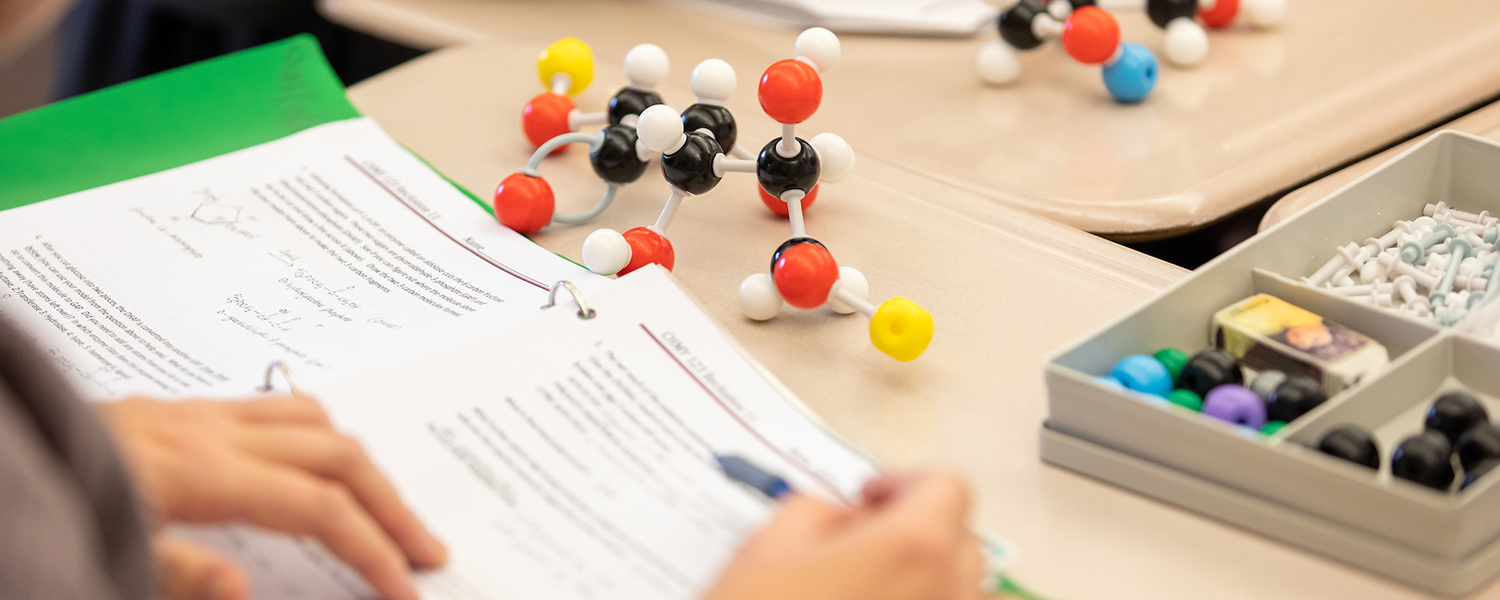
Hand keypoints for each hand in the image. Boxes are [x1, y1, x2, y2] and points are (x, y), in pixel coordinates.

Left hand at [98, 396, 446, 599]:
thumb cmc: (44, 500)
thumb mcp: (102, 548)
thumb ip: (176, 572)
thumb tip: (247, 592)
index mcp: (198, 469)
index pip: (317, 508)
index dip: (372, 550)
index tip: (406, 591)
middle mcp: (208, 429)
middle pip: (336, 454)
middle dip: (391, 505)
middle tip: (427, 551)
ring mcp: (195, 414)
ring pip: (313, 419)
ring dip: (362, 465)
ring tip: (386, 510)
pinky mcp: (178, 411)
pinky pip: (274, 408)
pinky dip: (318, 438)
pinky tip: (317, 469)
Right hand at [702, 470, 989, 599]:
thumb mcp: (768, 545)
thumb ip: (818, 510)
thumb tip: (836, 518)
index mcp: (914, 548)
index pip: (946, 486)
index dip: (904, 481)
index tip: (871, 497)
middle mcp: (946, 594)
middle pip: (961, 540)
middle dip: (916, 529)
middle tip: (861, 539)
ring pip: (958, 591)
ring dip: (922, 579)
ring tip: (864, 587)